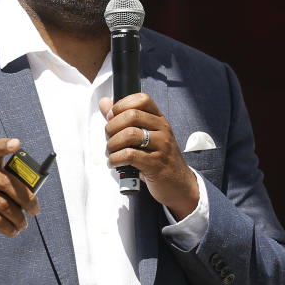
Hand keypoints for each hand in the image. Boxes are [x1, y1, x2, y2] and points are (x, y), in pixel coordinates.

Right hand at [0, 138, 40, 251]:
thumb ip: (11, 183)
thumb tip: (32, 197)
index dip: (5, 145)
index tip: (17, 143)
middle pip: (6, 183)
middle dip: (26, 199)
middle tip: (35, 210)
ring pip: (2, 205)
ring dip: (18, 218)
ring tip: (23, 225)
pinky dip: (8, 227)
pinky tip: (13, 231)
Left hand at [100, 93, 198, 218]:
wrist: (179, 185)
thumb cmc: (158, 159)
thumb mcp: (145, 136)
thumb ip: (123, 119)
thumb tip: (104, 102)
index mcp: (159, 120)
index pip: (142, 99)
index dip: (121, 105)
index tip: (112, 118)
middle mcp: (163, 130)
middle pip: (132, 115)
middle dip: (112, 127)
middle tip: (109, 139)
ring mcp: (162, 146)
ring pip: (129, 134)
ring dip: (112, 144)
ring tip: (111, 153)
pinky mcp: (156, 164)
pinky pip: (129, 155)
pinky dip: (115, 159)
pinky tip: (114, 163)